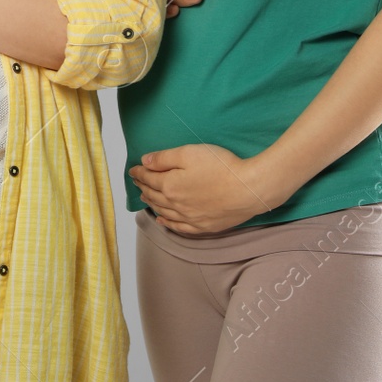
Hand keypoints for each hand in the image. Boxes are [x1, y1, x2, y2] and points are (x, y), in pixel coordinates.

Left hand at [128, 143, 286, 234]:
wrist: (249, 189)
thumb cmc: (221, 167)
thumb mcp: (189, 153)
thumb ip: (164, 158)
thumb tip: (144, 162)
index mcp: (170, 185)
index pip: (149, 178)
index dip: (139, 173)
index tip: (133, 169)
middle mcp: (176, 205)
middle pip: (154, 195)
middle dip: (143, 187)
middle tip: (137, 182)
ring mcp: (190, 218)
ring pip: (164, 212)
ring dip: (152, 204)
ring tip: (145, 197)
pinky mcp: (204, 226)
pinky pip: (179, 227)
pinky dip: (168, 223)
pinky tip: (163, 221)